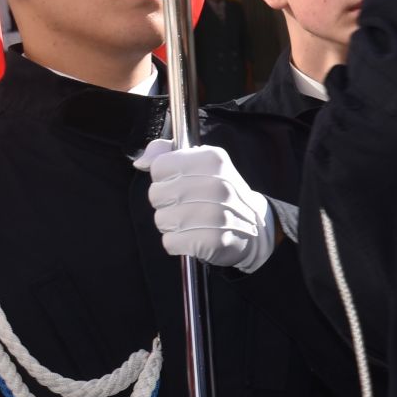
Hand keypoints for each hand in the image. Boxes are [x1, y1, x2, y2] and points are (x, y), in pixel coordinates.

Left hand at [137, 139, 275, 273]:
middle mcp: (218, 185)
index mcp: (213, 160)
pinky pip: (171, 242)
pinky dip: (177, 243)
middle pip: (157, 194)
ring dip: (171, 225)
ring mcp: (217, 215)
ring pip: (162, 219)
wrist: (255, 228)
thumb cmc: (218, 193)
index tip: (181, 183)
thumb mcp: (199, 163)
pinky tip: (193, 237)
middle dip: (165, 203)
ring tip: (191, 222)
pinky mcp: (213, 241)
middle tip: (186, 205)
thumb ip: (166, 153)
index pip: (160, 166)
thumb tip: (140, 163)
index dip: (164, 178)